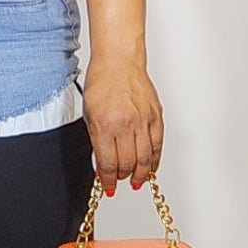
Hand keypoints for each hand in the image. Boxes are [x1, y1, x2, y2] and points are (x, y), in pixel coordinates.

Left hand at [81, 58, 162, 194]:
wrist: (119, 61)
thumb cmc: (102, 83)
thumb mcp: (89, 114)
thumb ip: (97, 140)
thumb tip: (102, 163)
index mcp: (105, 124)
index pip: (108, 163)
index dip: (107, 179)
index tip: (107, 185)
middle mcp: (126, 124)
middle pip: (128, 163)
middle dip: (122, 177)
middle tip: (119, 182)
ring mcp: (143, 120)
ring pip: (145, 158)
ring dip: (140, 174)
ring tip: (136, 181)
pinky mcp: (156, 116)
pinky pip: (157, 145)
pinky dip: (154, 160)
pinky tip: (150, 168)